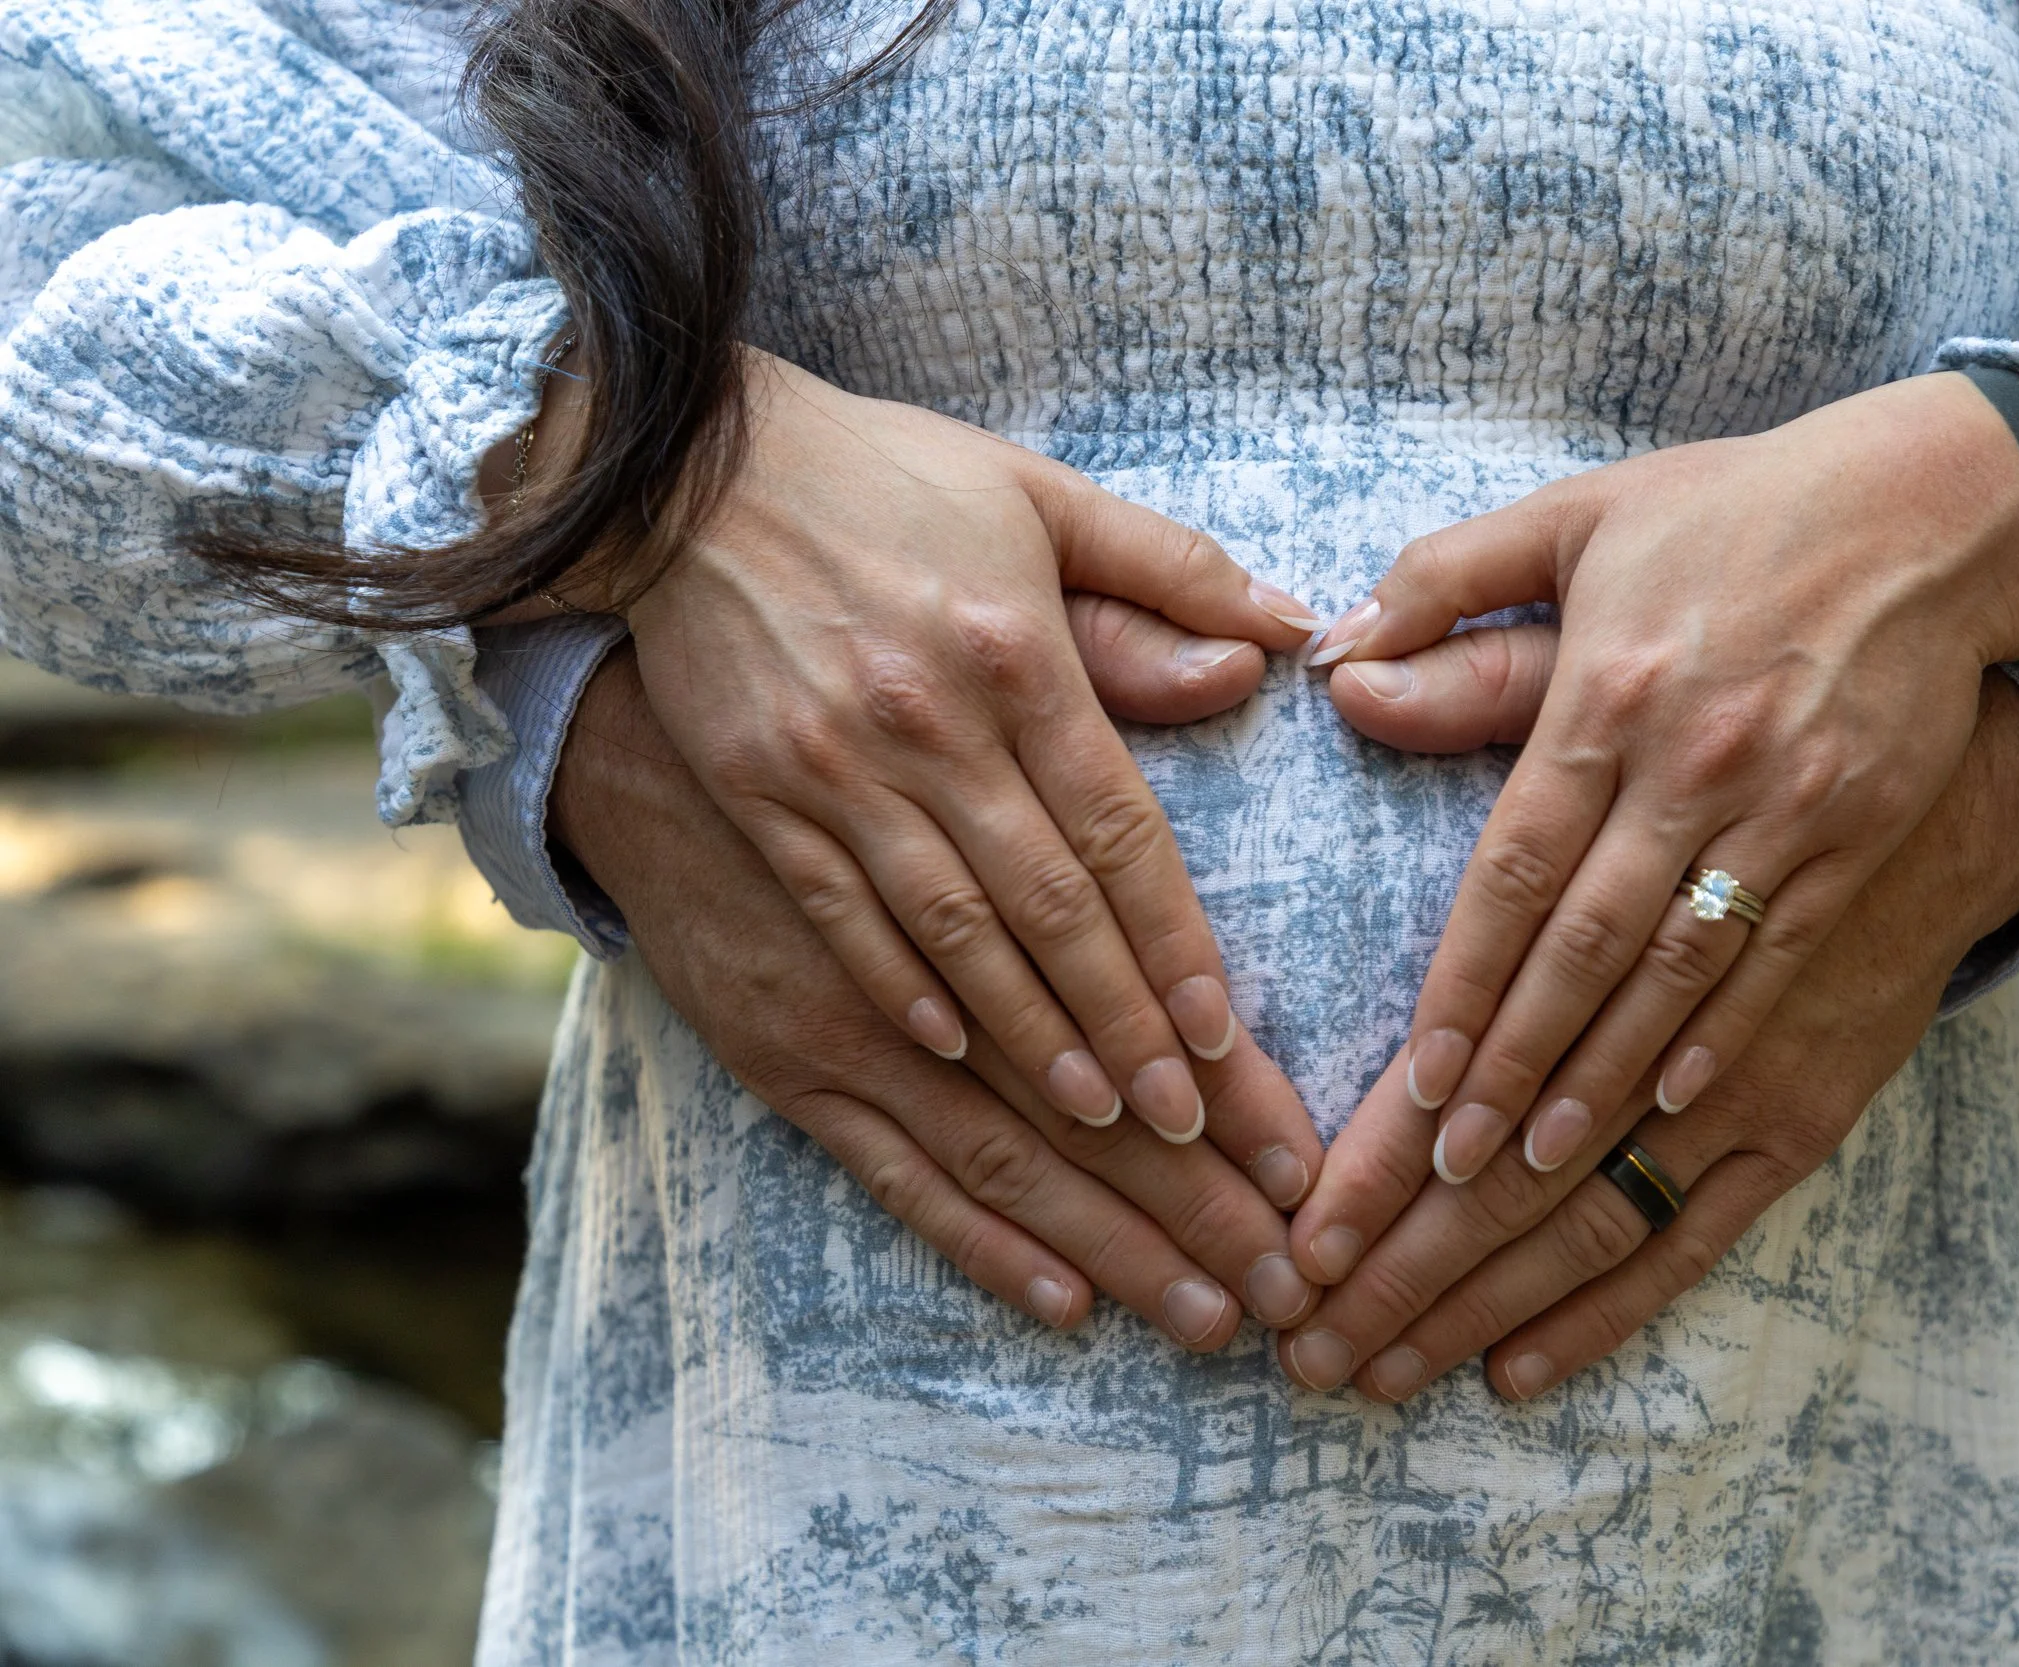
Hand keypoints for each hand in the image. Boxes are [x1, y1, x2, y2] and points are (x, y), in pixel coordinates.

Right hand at [597, 350, 1323, 1145]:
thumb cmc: (884, 478)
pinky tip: (955, 1053)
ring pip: (953, 931)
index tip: (1225, 1038)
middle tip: (1187, 1124)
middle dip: (1123, 1024)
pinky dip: (902, 985)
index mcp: (1018, 652)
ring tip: (1097, 1119)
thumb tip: (1286, 628)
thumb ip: (1168, 570)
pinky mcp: (762, 791)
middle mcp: (932, 722)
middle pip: (1049, 905)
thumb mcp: (1039, 493)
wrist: (681, 465)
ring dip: (1030, 1034)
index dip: (1175, 942)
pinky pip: (843, 910)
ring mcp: (837, 766)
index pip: (1120, 829)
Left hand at [1287, 372, 2018, 1300]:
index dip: (1464, 982)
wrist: (1936, 509)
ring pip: (1680, 973)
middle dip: (1517, 1065)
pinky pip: (1776, 957)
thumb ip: (1446, 582)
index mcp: (1611, 688)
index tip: (1416, 1080)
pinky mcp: (1855, 834)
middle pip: (1589, 944)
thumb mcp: (1578, 516)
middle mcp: (1694, 760)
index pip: (1516, 867)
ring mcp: (1786, 807)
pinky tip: (1667, 1109)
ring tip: (1538, 1165)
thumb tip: (1333, 656)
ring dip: (1606, 1077)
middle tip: (1449, 1169)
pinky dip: (1719, 1037)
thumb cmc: (1736, 510)